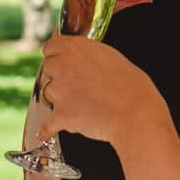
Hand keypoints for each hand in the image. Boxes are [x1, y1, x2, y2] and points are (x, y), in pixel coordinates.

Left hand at [35, 34, 166, 144]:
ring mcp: (59, 91)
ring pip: (47, 93)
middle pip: (47, 69)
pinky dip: (47, 130)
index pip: (51, 46)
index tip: (59, 59)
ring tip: (77, 104)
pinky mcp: (61, 115)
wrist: (134, 114)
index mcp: (76, 48)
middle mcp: (63, 67)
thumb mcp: (112, 57)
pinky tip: (45, 132)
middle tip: (73, 84)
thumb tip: (86, 62)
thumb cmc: (132, 87)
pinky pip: (47, 125)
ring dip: (58, 99)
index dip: (56, 55)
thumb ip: (91, 56)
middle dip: (57, 76)